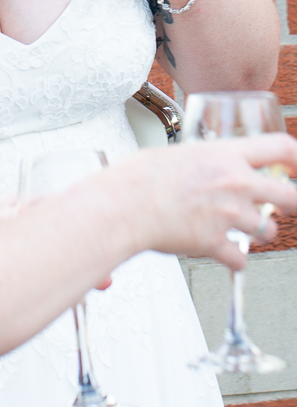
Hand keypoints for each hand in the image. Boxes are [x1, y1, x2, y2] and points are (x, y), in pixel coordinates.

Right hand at [107, 136, 296, 270]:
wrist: (125, 204)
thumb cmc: (140, 177)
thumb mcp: (176, 153)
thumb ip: (200, 161)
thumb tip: (201, 166)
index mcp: (224, 155)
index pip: (279, 148)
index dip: (295, 157)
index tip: (296, 165)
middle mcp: (234, 183)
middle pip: (288, 194)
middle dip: (293, 203)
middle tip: (289, 205)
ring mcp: (228, 214)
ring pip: (267, 229)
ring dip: (260, 231)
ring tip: (245, 229)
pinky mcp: (216, 242)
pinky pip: (239, 257)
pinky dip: (234, 258)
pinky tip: (224, 253)